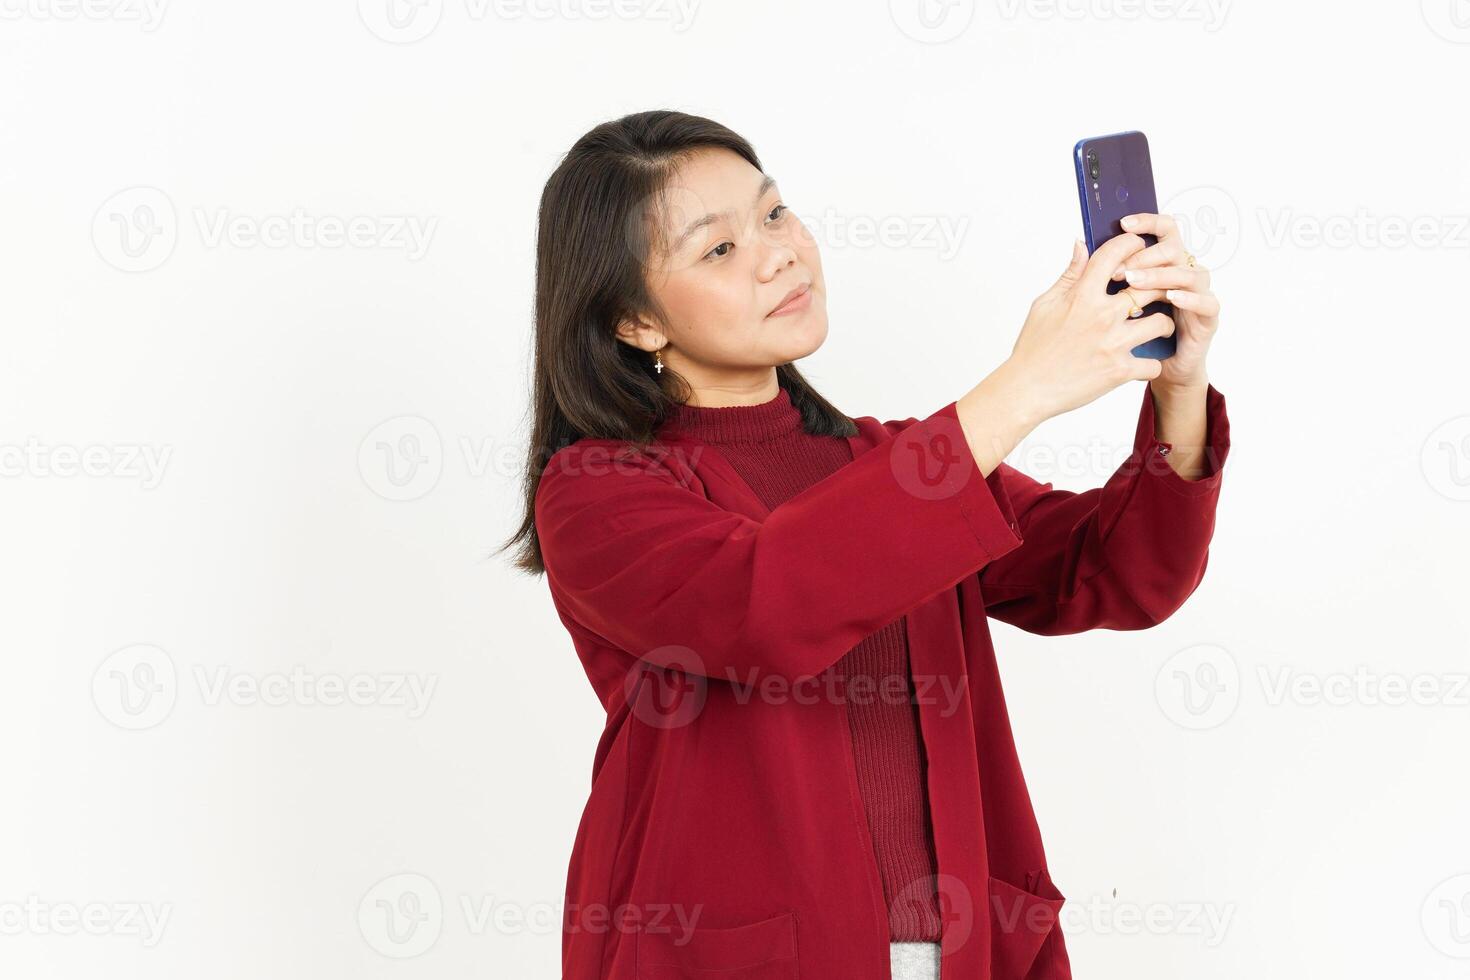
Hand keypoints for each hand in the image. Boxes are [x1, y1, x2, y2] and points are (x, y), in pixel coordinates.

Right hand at [1003, 233, 1175, 423]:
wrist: (1027, 389)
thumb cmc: (1034, 347)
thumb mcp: (1045, 304)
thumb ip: (1070, 275)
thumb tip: (1081, 245)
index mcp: (1082, 296)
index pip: (1114, 254)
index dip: (1131, 244)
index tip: (1138, 246)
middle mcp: (1102, 316)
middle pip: (1150, 286)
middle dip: (1158, 284)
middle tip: (1160, 290)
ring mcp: (1113, 344)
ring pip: (1161, 323)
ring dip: (1163, 324)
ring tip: (1159, 326)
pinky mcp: (1119, 372)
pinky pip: (1153, 364)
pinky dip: (1151, 364)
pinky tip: (1143, 362)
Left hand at [1110, 212, 1218, 390]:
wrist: (1156, 372)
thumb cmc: (1127, 338)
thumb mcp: (1103, 304)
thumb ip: (1095, 274)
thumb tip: (1080, 243)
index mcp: (1163, 265)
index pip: (1164, 231)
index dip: (1148, 222)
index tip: (1123, 223)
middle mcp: (1182, 275)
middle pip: (1175, 250)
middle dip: (1146, 255)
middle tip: (1120, 268)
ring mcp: (1198, 295)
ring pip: (1190, 274)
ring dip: (1162, 275)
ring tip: (1135, 281)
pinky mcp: (1207, 319)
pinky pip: (1206, 303)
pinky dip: (1190, 298)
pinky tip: (1171, 297)